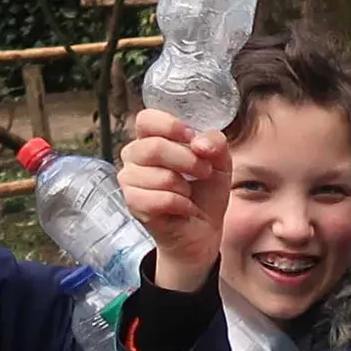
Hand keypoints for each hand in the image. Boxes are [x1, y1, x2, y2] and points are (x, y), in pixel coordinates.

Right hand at [118, 110, 229, 292]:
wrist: (202, 231)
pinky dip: (182, 205)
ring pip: (161, 176)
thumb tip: (200, 143)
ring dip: (186, 187)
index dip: (170, 126)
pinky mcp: (133, 203)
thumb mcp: (220, 163)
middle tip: (203, 172)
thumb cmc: (205, 193)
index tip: (192, 137)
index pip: (146, 119)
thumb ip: (215, 144)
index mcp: (151, 138)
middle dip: (188, 161)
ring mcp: (130, 179)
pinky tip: (185, 208)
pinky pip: (162, 199)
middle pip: (155, 147)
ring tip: (189, 193)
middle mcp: (134, 155)